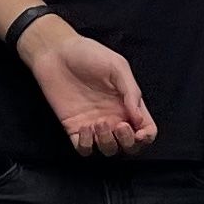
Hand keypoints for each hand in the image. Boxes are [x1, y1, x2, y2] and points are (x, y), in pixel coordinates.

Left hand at [24, 21, 156, 154]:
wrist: (56, 52)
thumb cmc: (89, 54)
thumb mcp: (117, 66)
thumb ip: (131, 92)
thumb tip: (139, 119)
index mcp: (128, 103)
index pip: (146, 128)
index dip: (146, 136)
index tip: (139, 133)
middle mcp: (114, 117)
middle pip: (129, 146)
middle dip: (128, 143)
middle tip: (119, 126)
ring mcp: (94, 125)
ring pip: (108, 150)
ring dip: (107, 143)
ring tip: (99, 123)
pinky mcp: (73, 128)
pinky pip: (84, 149)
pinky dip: (87, 145)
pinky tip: (85, 127)